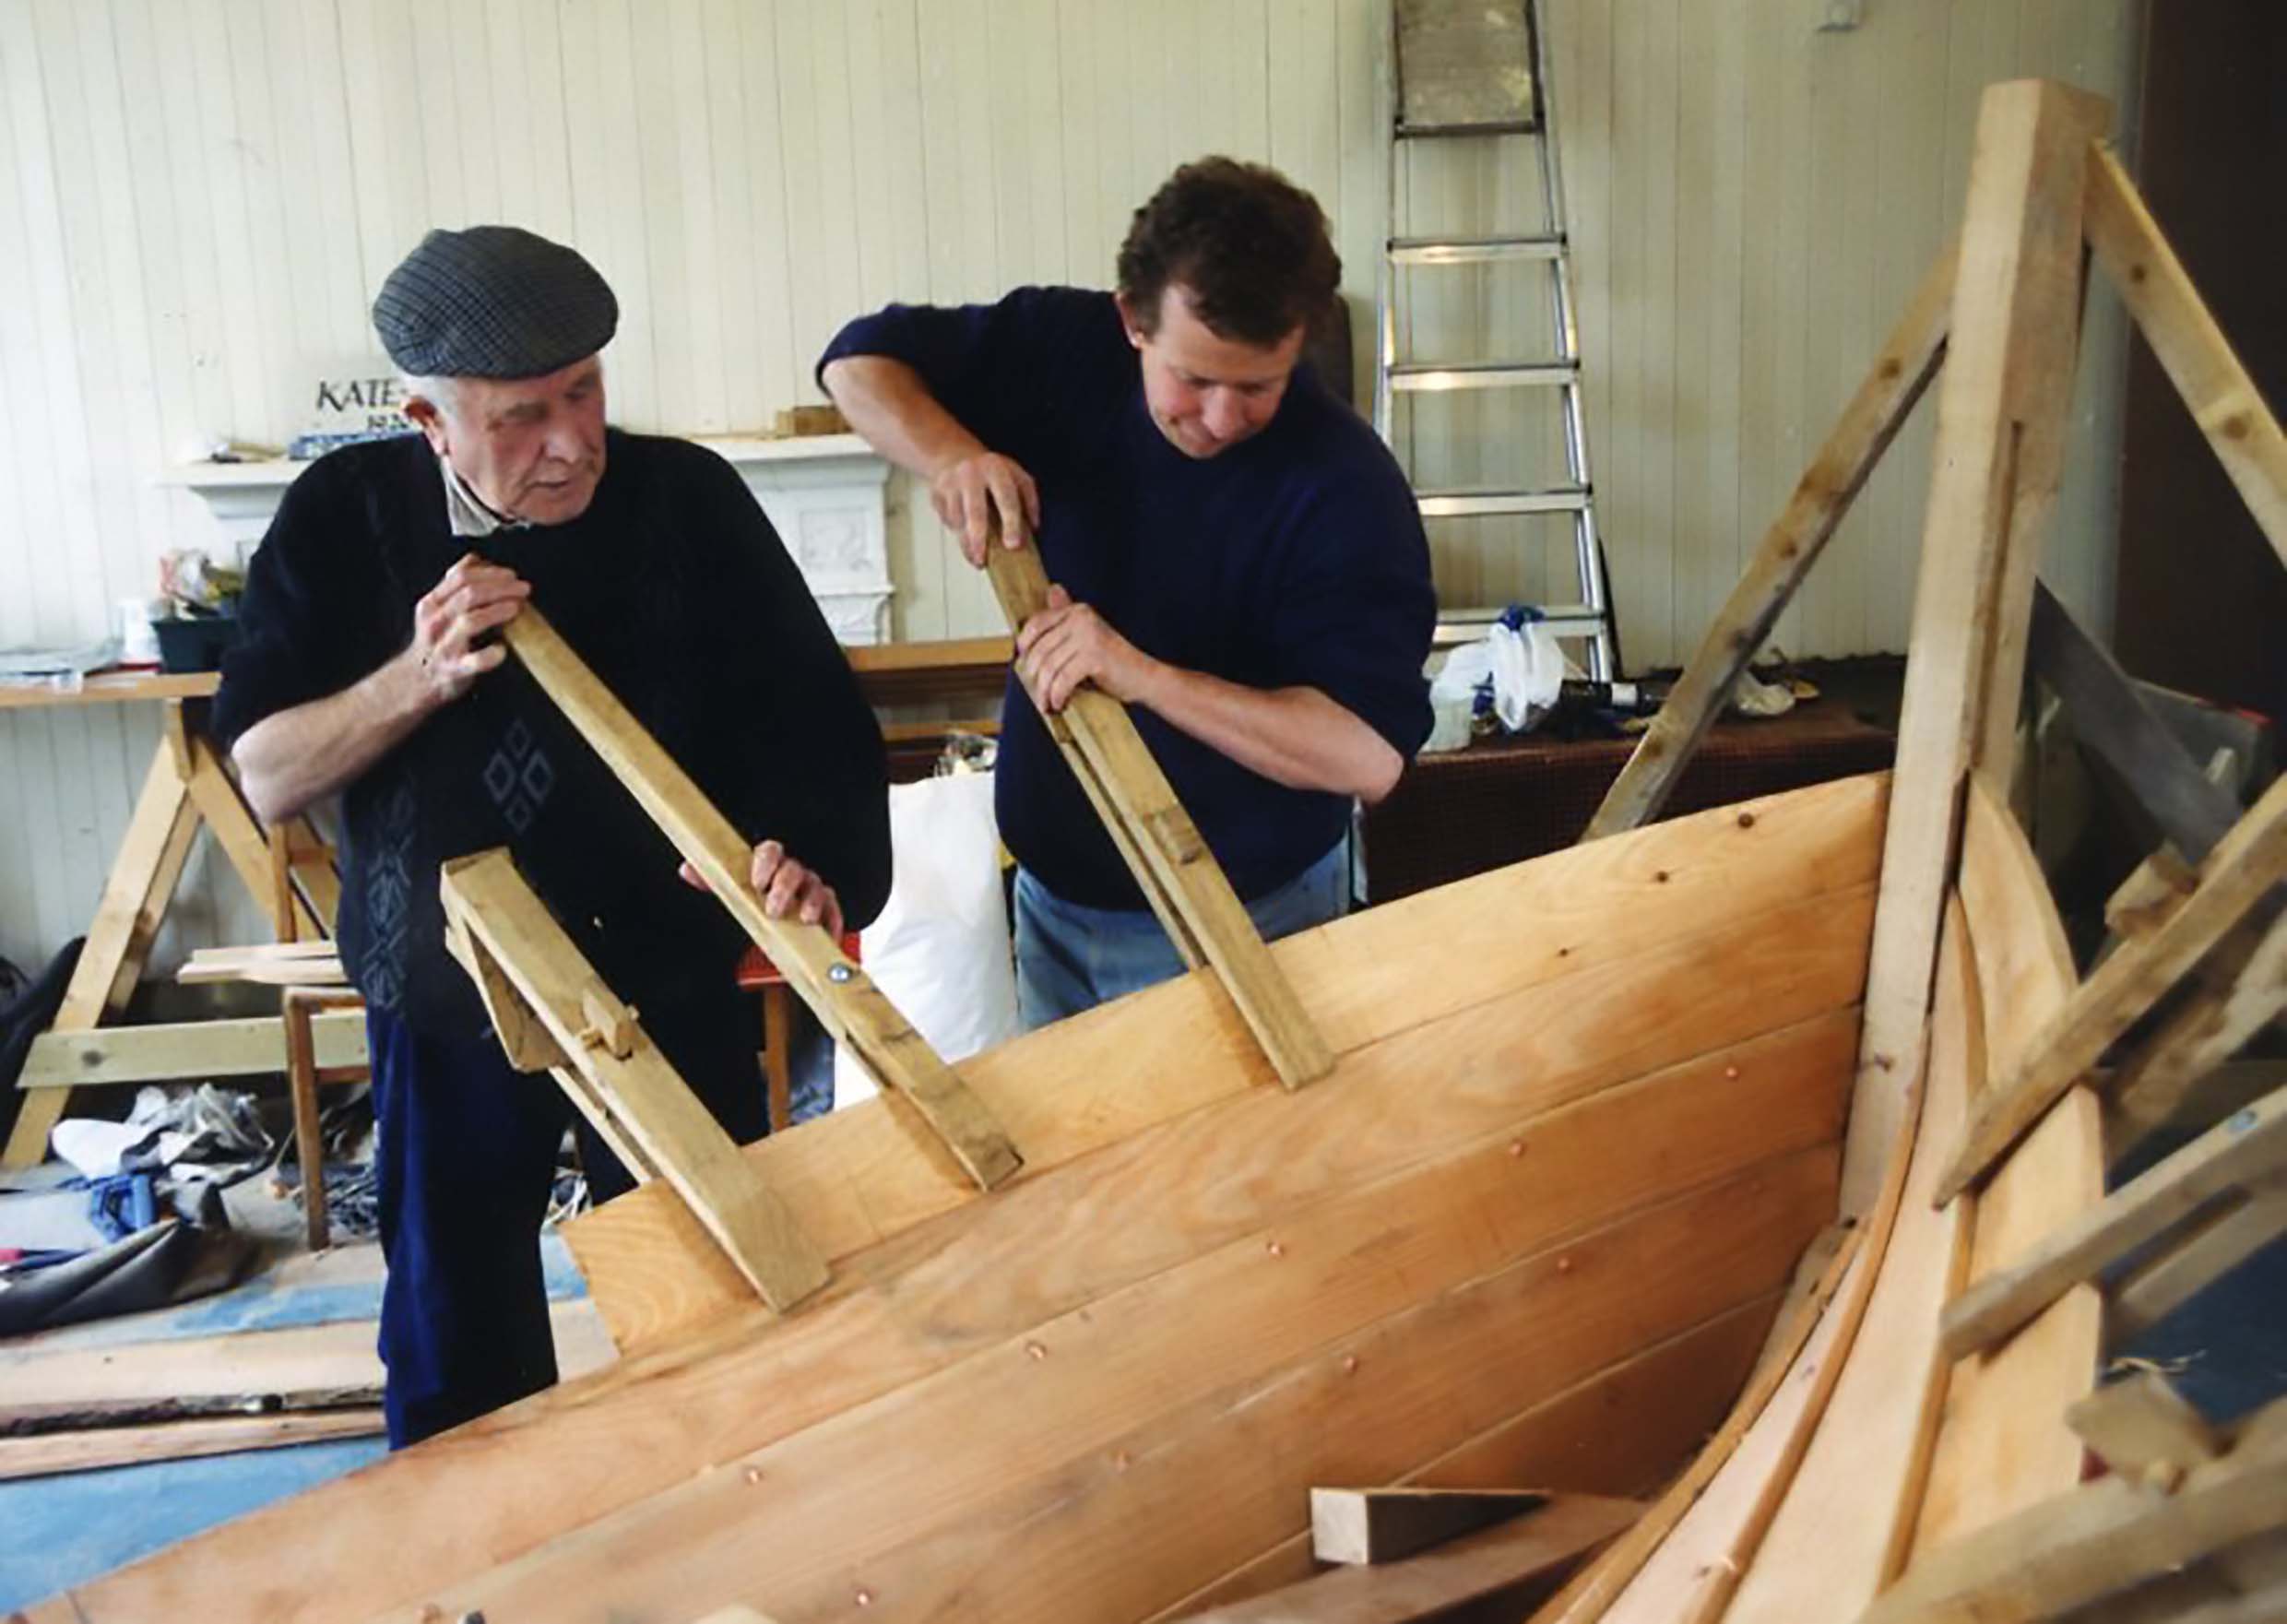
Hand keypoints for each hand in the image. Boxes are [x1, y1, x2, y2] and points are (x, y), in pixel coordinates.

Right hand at [401, 554, 528, 708]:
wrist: (416, 679)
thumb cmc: (434, 641)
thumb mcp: (437, 608)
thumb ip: (454, 584)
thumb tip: (476, 559)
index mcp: (432, 603)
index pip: (460, 577)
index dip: (489, 573)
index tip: (511, 574)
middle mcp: (436, 621)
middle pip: (468, 595)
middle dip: (500, 588)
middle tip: (522, 589)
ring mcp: (445, 645)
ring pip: (470, 621)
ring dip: (497, 611)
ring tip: (516, 607)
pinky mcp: (455, 669)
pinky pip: (474, 661)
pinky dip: (490, 655)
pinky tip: (502, 650)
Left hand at [678, 840, 843, 938]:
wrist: (771, 927)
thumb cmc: (751, 901)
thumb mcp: (728, 890)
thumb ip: (710, 879)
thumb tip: (688, 869)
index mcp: (770, 865)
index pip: (771, 851)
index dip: (766, 863)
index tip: (757, 881)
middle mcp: (793, 875)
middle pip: (795, 871)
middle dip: (785, 888)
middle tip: (773, 908)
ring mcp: (811, 892)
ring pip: (818, 889)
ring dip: (811, 903)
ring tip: (803, 918)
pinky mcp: (826, 913)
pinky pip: (834, 912)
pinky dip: (833, 922)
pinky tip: (828, 933)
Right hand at [928, 450, 1038, 566]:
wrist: (954, 454)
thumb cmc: (990, 470)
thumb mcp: (1015, 475)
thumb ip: (1029, 498)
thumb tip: (1034, 527)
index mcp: (995, 469)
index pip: (1006, 499)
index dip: (1011, 524)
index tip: (1013, 545)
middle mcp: (971, 475)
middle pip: (975, 512)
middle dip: (979, 540)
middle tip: (983, 560)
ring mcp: (951, 484)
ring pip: (958, 521)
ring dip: (967, 544)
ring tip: (977, 558)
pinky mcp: (937, 494)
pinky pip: (947, 521)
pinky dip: (957, 534)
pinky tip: (965, 540)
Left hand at [1014, 586, 1158, 712]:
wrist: (1144, 678)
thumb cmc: (1114, 662)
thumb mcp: (1086, 637)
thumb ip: (1067, 618)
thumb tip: (1052, 590)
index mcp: (1077, 611)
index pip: (1036, 624)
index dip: (1025, 647)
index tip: (1024, 665)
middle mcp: (1081, 618)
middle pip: (1040, 650)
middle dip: (1034, 677)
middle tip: (1037, 694)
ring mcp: (1088, 636)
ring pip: (1050, 667)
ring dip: (1044, 691)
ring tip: (1046, 703)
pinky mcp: (1094, 656)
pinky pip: (1063, 679)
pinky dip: (1058, 695)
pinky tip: (1059, 703)